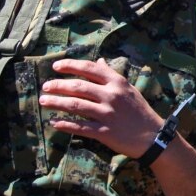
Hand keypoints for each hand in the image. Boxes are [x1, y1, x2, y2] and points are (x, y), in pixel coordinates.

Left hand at [39, 58, 163, 157]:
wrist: (151, 135)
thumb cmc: (139, 109)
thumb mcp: (127, 88)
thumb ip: (111, 75)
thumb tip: (98, 61)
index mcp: (117, 82)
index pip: (90, 69)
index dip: (70, 66)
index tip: (56, 67)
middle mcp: (111, 95)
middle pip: (79, 87)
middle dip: (58, 85)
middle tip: (45, 86)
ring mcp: (107, 114)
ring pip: (75, 105)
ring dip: (56, 102)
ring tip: (43, 101)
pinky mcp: (104, 131)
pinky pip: (80, 127)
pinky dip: (65, 124)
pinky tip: (54, 122)